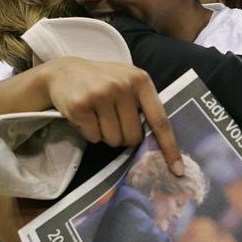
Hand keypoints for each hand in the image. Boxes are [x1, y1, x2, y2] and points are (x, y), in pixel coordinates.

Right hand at [44, 57, 183, 175]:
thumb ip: (143, 102)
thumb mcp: (127, 81)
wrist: (63, 71)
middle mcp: (123, 86)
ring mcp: (101, 95)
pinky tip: (84, 116)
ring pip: (113, 140)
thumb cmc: (102, 80)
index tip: (178, 170)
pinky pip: (93, 137)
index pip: (160, 120)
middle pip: (133, 137)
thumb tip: (159, 141)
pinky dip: (89, 133)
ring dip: (105, 135)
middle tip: (112, 121)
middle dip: (123, 137)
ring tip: (97, 115)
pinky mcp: (81, 106)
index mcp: (140, 80)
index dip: (169, 147)